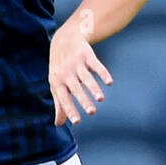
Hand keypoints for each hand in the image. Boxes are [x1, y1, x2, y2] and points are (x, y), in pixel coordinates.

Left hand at [49, 11, 112, 125]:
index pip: (63, 99)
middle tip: (92, 112)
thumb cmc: (60, 68)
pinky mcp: (86, 55)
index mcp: (57, 82)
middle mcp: (66, 73)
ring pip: (86, 78)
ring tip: (101, 99)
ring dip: (94, 88)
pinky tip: (109, 82)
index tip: (77, 122)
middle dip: (84, 100)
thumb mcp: (56, 84)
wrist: (63, 40)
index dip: (70, 110)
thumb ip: (59, 104)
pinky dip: (102, 73)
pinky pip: (95, 65)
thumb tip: (58, 124)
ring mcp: (76, 63)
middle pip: (76, 89)